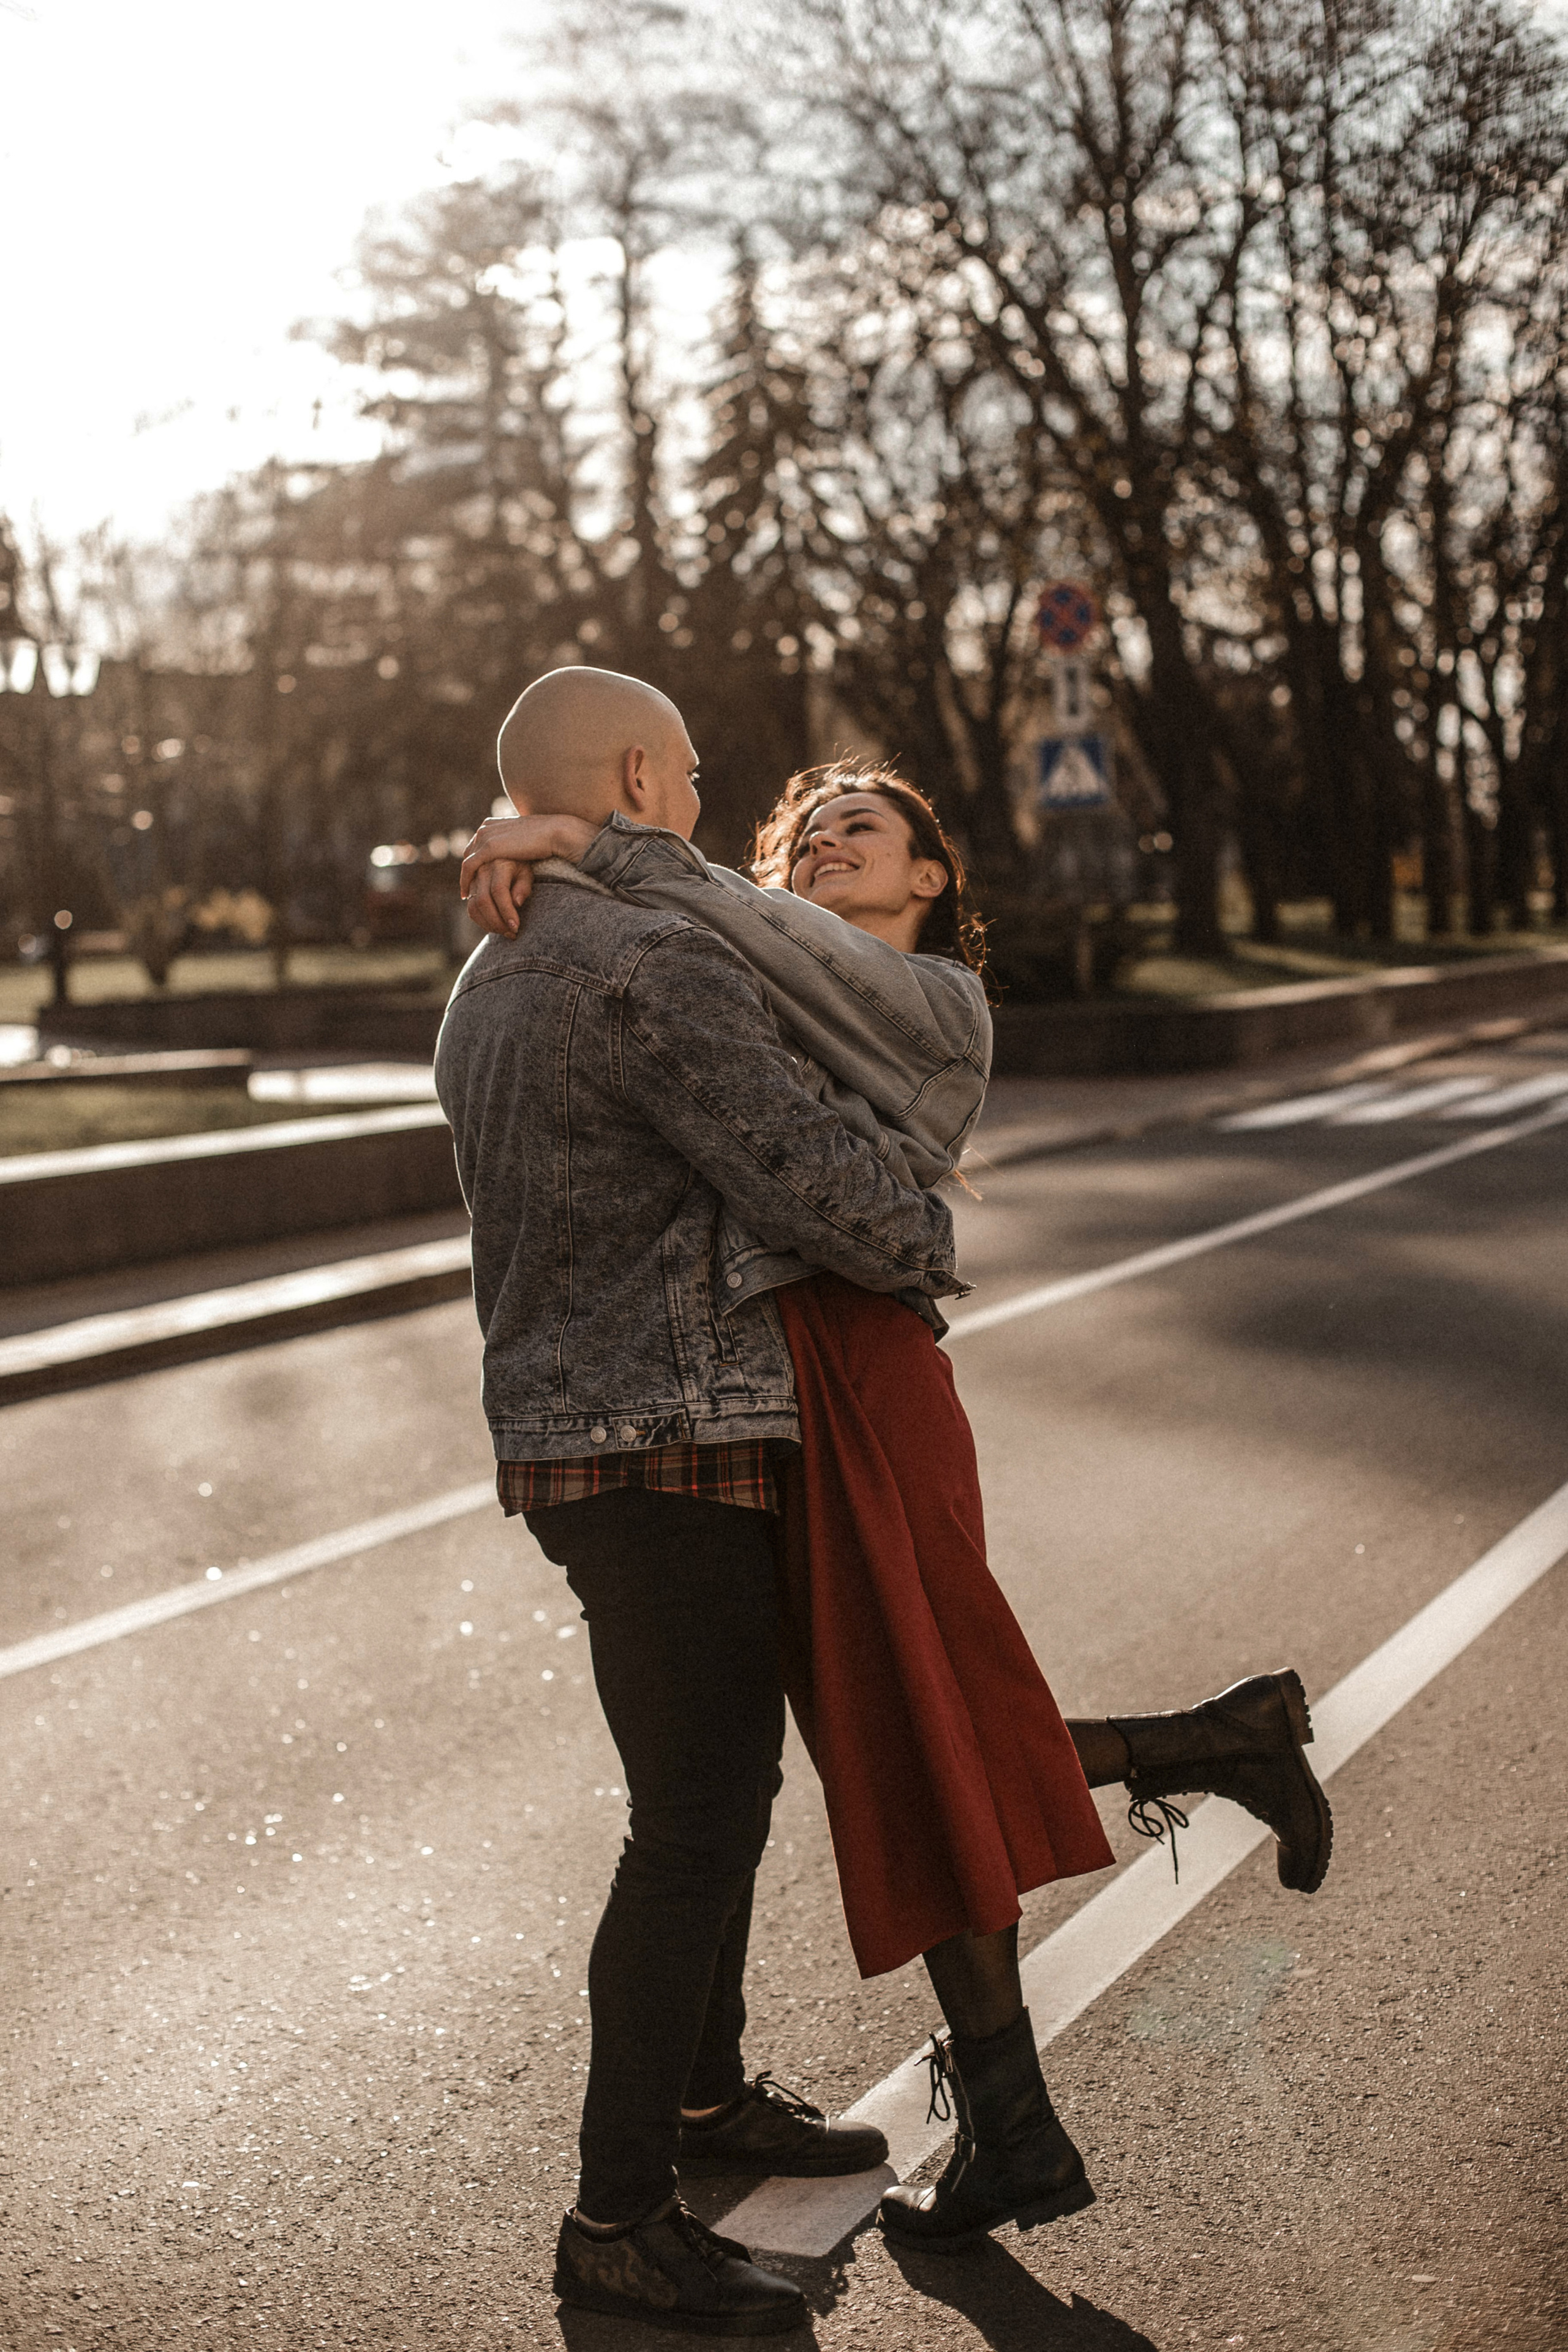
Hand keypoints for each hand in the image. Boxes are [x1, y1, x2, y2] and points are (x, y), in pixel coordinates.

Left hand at [459, 811, 596, 902]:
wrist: (554, 833)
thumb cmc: (546, 839)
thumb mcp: (523, 842)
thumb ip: (512, 846)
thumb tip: (512, 855)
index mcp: (492, 824)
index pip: (476, 845)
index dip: (474, 863)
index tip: (475, 879)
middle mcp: (485, 828)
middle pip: (469, 853)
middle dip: (468, 873)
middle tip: (469, 890)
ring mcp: (485, 836)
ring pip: (467, 862)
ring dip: (466, 880)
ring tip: (469, 896)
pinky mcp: (488, 847)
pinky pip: (469, 867)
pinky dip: (465, 881)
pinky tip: (467, 894)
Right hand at [464, 858, 532, 935]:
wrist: (505, 853)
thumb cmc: (521, 866)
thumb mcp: (527, 873)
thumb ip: (523, 887)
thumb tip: (516, 903)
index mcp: (499, 864)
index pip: (499, 891)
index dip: (506, 911)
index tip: (516, 927)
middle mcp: (482, 870)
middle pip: (483, 900)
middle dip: (497, 922)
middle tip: (512, 933)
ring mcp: (473, 879)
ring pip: (474, 906)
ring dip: (489, 924)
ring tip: (505, 932)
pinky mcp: (469, 888)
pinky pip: (471, 908)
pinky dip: (482, 921)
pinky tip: (495, 926)